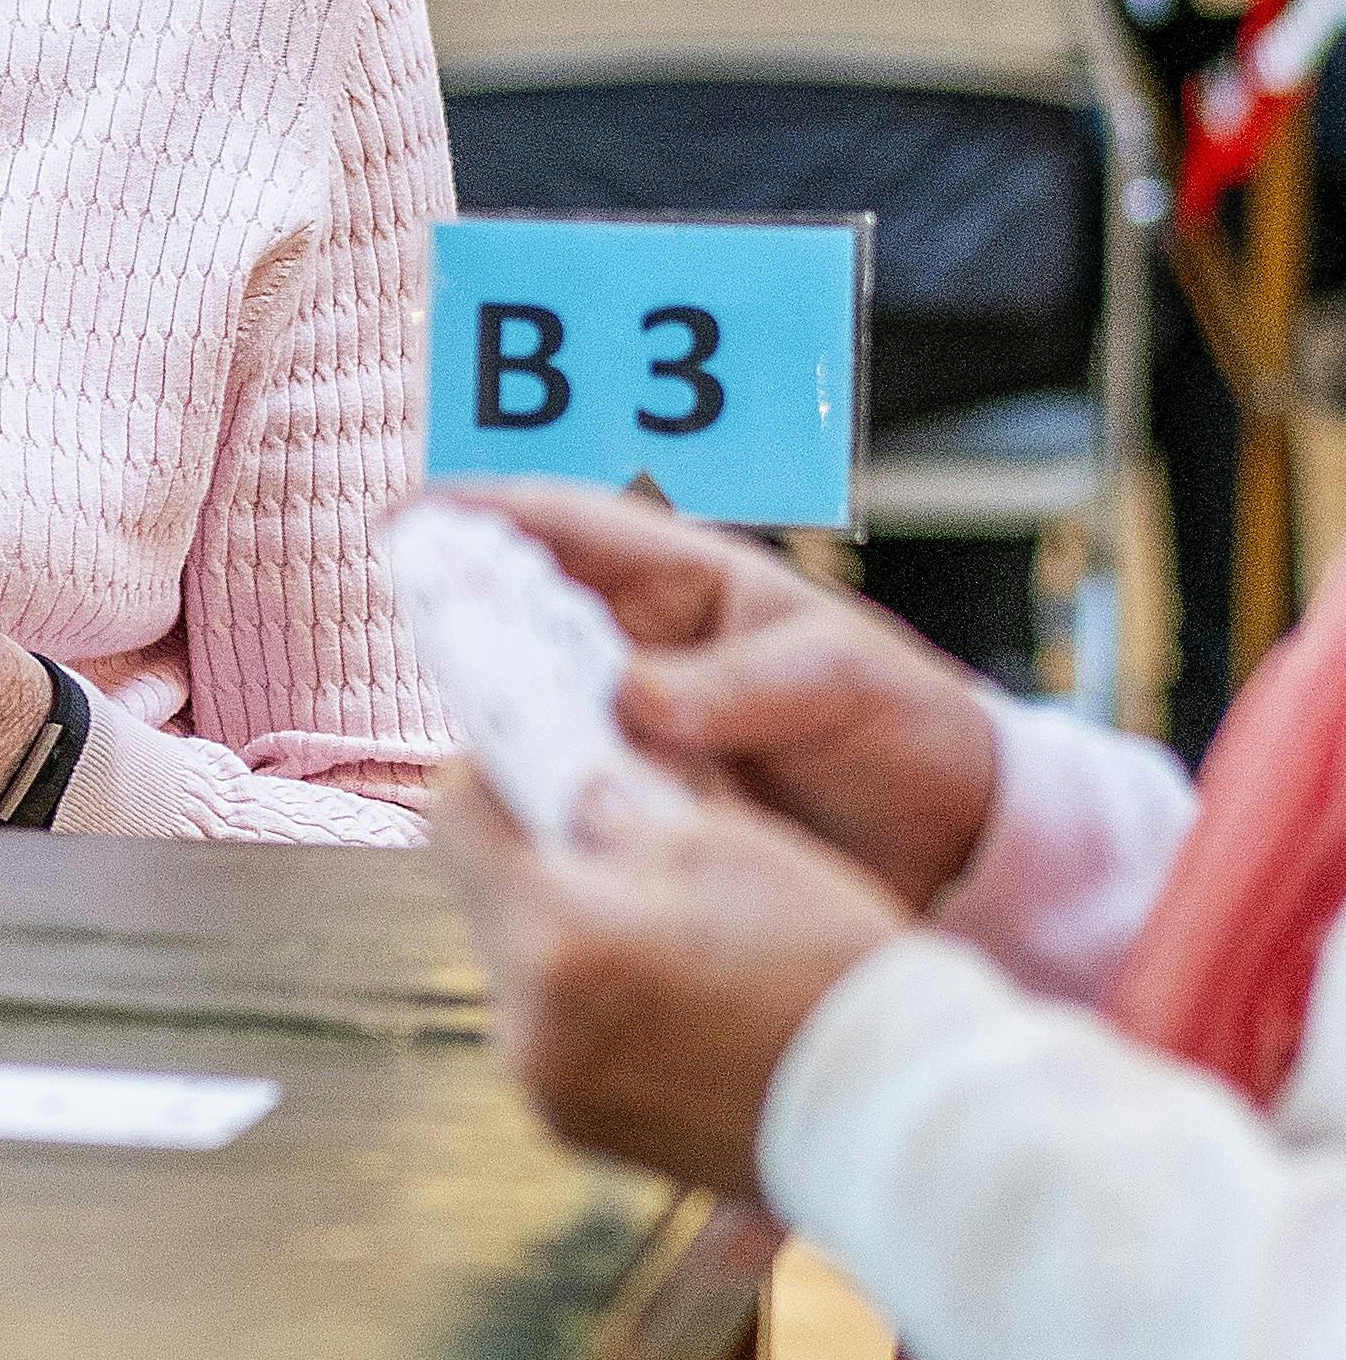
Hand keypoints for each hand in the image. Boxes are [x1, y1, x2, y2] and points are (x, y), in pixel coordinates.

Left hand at [431, 760, 907, 1195]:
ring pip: (516, 964)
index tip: (536, 759)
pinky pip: (549, 1030)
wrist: (895, 1120)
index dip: (493, 773)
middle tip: (616, 838)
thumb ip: (617, 807)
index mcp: (558, 935)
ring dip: (564, 930)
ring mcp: (542, 1085)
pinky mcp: (570, 1126)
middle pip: (485, 897)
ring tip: (663, 922)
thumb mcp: (729, 845)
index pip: (457, 819)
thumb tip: (564, 783)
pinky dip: (587, 997)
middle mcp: (525, 1022)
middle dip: (536, 856)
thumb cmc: (829, 966)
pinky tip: (669, 989)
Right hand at [441, 480, 1000, 910]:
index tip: (412, 519)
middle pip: (526, 613)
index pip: (571, 528)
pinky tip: (494, 804)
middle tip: (400, 612)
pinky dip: (527, 789)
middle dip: (459, 604)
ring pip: (532, 703)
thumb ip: (738, 687)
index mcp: (693, 587)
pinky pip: (564, 785)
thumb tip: (629, 695)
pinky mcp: (641, 804)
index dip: (486, 513)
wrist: (958, 846)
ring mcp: (638, 729)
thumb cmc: (909, 733)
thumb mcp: (838, 686)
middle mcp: (648, 652)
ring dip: (487, 706)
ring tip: (445, 716)